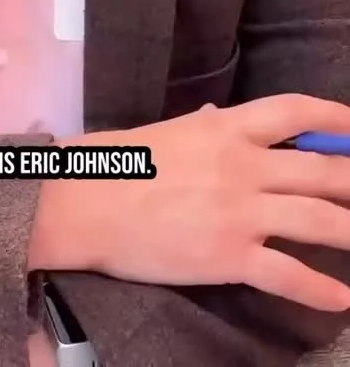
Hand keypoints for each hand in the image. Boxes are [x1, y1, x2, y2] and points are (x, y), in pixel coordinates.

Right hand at [31, 93, 349, 311]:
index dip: (336, 117)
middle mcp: (242, 164)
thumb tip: (221, 115)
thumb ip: (205, 126)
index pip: (295, 111)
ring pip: (318, 220)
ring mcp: (239, 211)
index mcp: (224, 127)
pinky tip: (341, 299)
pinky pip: (289, 274)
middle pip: (321, 169)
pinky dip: (321, 289)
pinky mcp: (229, 255)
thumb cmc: (121, 164)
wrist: (85, 205)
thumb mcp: (169, 132)